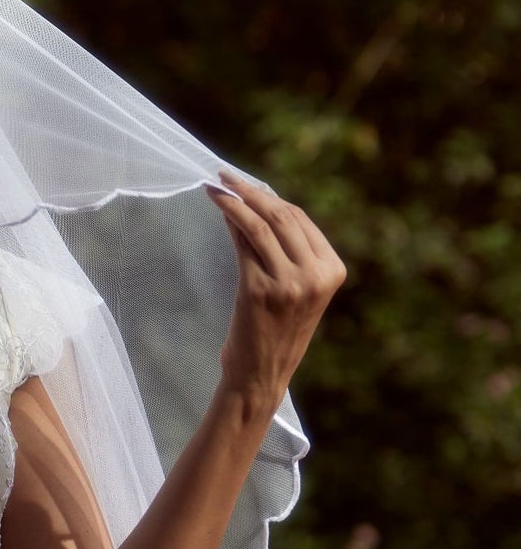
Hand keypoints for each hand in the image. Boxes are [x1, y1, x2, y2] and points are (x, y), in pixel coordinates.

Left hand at [206, 171, 346, 409]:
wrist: (261, 373)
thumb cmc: (276, 328)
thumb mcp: (298, 288)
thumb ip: (289, 250)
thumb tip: (256, 201)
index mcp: (333, 272)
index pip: (301, 220)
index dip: (270, 197)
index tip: (246, 184)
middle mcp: (316, 276)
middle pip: (282, 216)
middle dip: (251, 191)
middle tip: (225, 176)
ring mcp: (290, 283)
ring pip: (260, 225)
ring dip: (234, 199)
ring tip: (215, 186)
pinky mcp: (260, 289)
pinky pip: (243, 242)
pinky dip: (229, 219)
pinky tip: (216, 207)